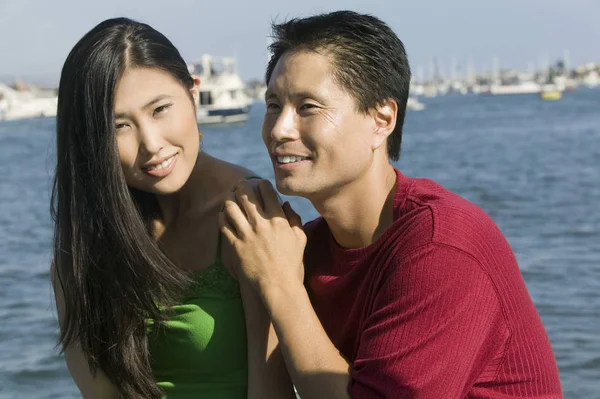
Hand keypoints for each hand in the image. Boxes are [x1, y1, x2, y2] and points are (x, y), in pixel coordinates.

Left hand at [218, 179, 305, 294]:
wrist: (278, 285)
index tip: (259, 184)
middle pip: (246, 195)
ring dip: (229, 199)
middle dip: (242, 186)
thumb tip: (286, 205)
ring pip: (231, 207)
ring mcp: (246, 234)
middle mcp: (260, 223)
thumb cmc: (292, 264)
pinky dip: (222, 217)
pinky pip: (224, 225)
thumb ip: (295, 219)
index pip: (267, 191)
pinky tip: (223, 215)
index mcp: (278, 219)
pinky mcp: (235, 245)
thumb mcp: (300, 239)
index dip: (262, 184)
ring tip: (229, 197)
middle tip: (240, 184)